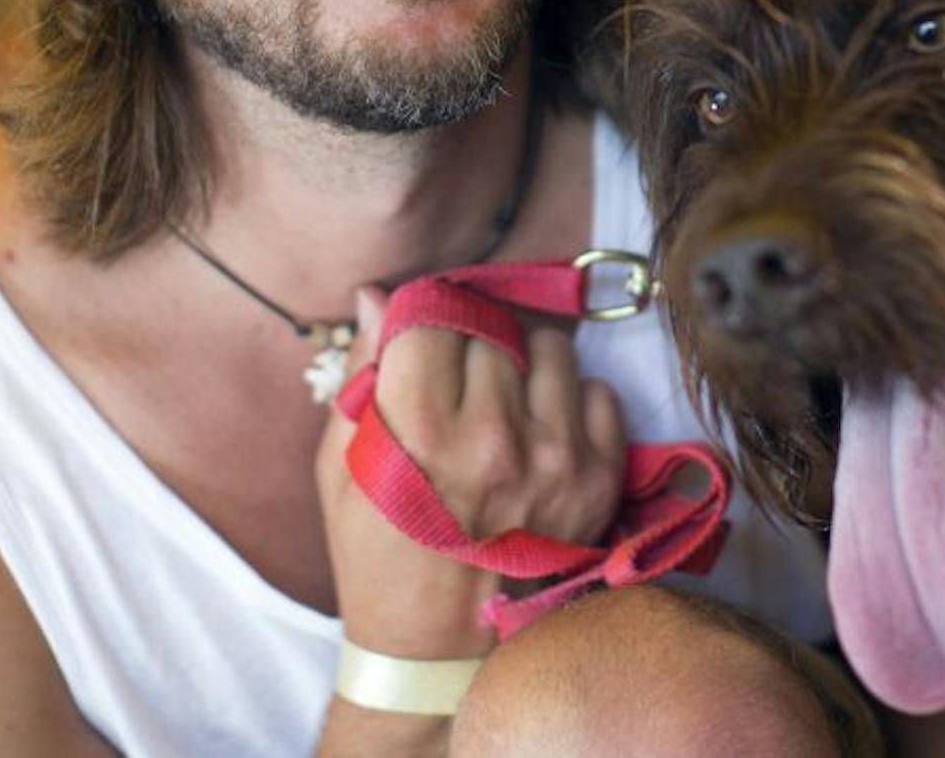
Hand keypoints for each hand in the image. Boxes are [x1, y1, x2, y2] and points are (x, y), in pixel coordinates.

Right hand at [317, 288, 627, 653]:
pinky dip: (569, 401)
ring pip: (552, 346)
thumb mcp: (343, 464)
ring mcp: (556, 458)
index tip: (422, 334)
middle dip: (472, 340)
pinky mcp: (601, 478)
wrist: (440, 649)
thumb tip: (378, 295)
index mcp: (421, 432)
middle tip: (458, 378)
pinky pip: (597, 390)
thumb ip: (362, 371)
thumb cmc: (379, 551)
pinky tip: (538, 435)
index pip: (435, 315)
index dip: (425, 317)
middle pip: (494, 325)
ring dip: (525, 361)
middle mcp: (496, 438)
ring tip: (501, 402)